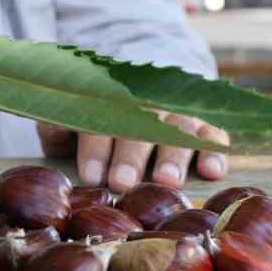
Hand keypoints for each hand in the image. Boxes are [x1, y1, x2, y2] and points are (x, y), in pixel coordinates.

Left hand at [35, 113, 230, 192]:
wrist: (140, 88)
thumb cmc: (97, 121)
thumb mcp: (70, 120)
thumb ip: (59, 126)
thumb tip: (57, 129)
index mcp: (107, 105)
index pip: (100, 124)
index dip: (95, 150)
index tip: (92, 176)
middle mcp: (144, 108)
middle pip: (139, 129)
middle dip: (130, 157)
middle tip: (123, 181)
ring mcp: (176, 115)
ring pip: (177, 130)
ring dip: (172, 155)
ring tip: (167, 180)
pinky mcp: (205, 125)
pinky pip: (213, 134)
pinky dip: (215, 150)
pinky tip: (212, 170)